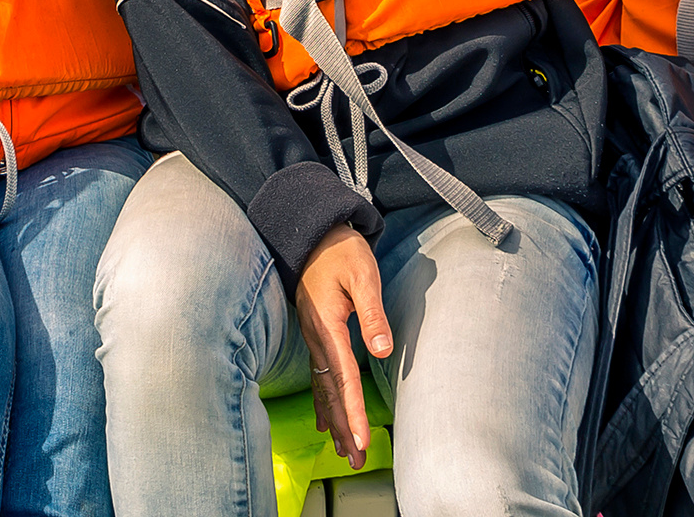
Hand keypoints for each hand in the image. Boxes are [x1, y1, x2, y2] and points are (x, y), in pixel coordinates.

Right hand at [293, 227, 393, 471]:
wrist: (314, 233)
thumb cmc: (341, 251)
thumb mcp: (363, 275)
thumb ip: (372, 313)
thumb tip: (380, 349)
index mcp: (328, 326)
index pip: (344, 378)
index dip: (353, 411)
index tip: (361, 439)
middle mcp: (317, 338)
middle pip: (331, 392)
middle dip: (343, 427)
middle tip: (354, 460)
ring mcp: (313, 338)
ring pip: (323, 388)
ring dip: (334, 420)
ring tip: (342, 451)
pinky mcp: (315, 335)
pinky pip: (318, 377)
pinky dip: (323, 403)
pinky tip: (324, 421)